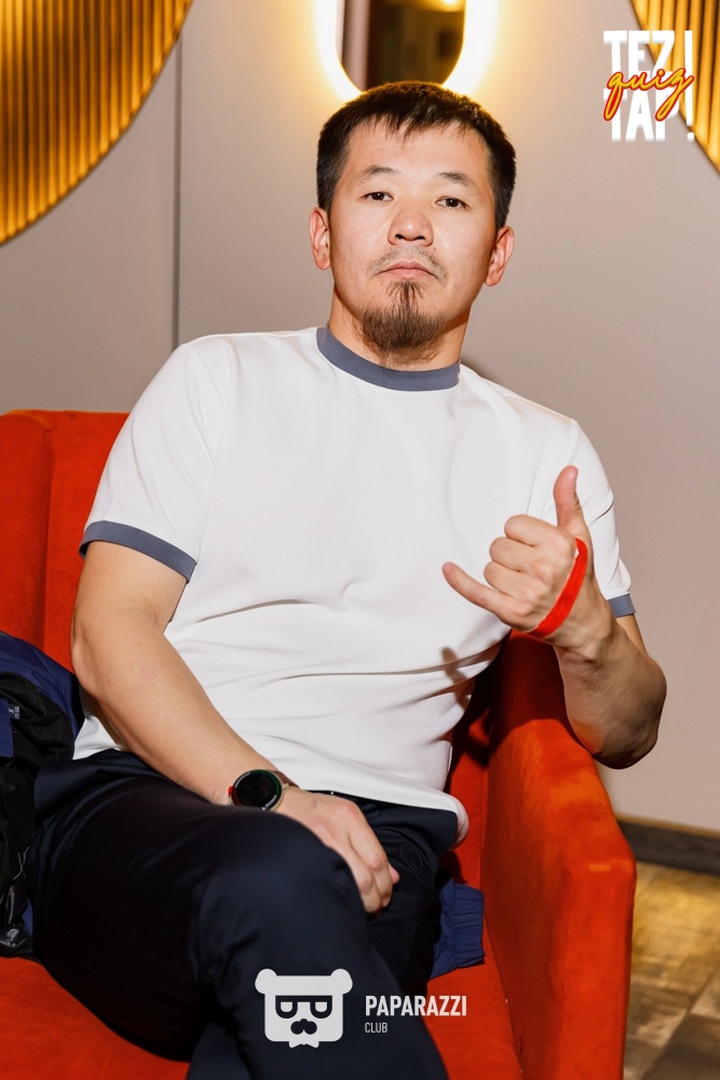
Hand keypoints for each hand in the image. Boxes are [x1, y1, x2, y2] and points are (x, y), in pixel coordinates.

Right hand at [276, 788, 398, 913]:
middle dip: (376, 898)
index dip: (385, 884)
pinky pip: (328, 882)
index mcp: (350, 818)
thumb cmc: (312, 810)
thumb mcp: (346, 816)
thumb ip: (369, 844)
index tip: (386, 893)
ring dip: (362, 902)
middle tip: (377, 906)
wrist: (279, 803)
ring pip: (350, 884)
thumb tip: (391, 876)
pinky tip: (342, 902)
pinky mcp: (304, 855)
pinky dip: (340, 896)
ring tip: (364, 908)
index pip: (378, 859)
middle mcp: (336, 831)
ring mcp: (318, 845)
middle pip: (366, 877)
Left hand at [442, 466, 604, 647]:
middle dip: (510, 555)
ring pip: (488, 568)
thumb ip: (568, 502)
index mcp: (559, 545)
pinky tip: (448, 569)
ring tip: (523, 583)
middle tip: (530, 568)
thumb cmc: (578, 574)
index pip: (513, 525)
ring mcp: (527, 593)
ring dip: (500, 574)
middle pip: (498, 545)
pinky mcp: (511, 612)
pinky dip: (459, 581)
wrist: (582, 621)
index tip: (536, 548)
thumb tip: (568, 470)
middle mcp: (544, 569)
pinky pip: (476, 592)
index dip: (522, 535)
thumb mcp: (578, 536)